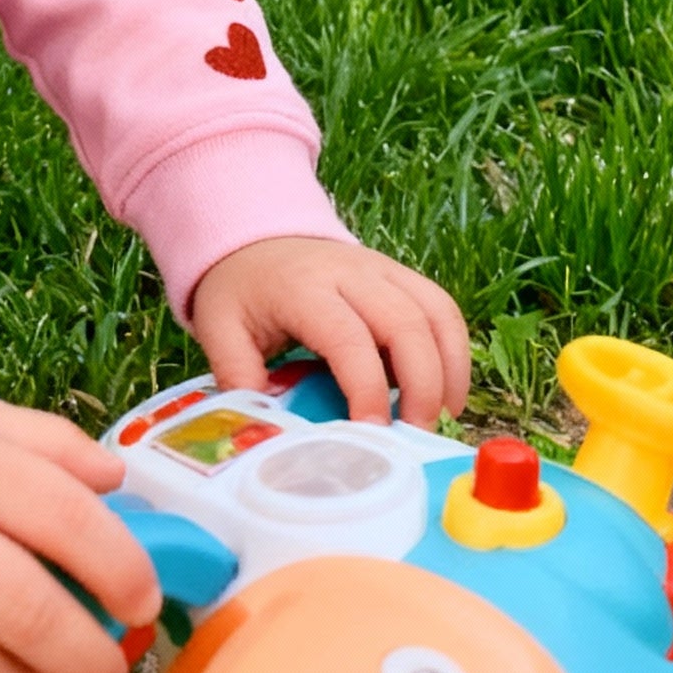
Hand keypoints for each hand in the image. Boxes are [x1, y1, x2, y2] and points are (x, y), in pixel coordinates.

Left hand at [189, 237, 469, 427]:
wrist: (255, 237)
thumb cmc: (241, 289)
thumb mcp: (219, 328)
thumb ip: (239, 376)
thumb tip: (268, 429)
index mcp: (303, 288)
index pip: (348, 338)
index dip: (368, 389)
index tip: (373, 433)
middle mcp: (350, 271)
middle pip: (407, 323)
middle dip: (423, 386)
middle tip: (416, 436)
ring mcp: (382, 268)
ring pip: (437, 312)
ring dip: (449, 369)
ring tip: (438, 418)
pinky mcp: (400, 275)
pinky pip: (442, 308)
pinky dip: (453, 351)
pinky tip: (440, 392)